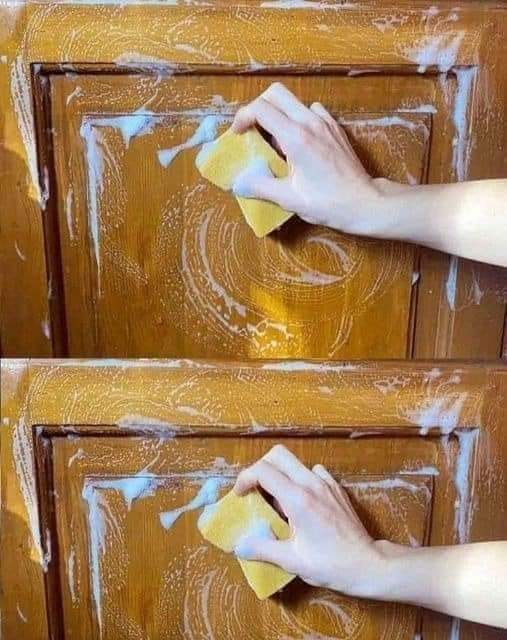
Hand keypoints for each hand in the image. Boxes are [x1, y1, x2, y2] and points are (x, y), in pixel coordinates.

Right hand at [231, 82, 385, 234]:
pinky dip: (298, 120)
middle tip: (252, 130)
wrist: (364, 203)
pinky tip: (299, 142)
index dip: (243, 117)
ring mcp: (326, 122)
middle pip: (276, 93)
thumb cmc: (328, 203)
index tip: (238, 134)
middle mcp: (310, 122)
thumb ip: (260, 187)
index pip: (261, 109)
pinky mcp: (335, 128)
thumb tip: (238, 183)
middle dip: (258, 107)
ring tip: (275, 141)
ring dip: (279, 114)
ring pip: (294, 101)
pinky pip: (311, 112)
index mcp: (296, 138)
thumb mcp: (289, 199)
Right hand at [233, 445, 391, 597]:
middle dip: (261, 468)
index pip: (263, 471)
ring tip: (278, 501)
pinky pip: (312, 472)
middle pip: (278, 454)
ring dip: (281, 474)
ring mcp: (326, 483)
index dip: (245, 478)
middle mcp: (311, 483)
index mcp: (298, 499)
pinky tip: (302, 502)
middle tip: (255, 490)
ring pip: (295, 462)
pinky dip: (300, 480)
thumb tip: (239, 545)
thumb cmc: (330, 564)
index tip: (240, 495)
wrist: (368, 564)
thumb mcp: (292, 561)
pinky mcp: (336, 487)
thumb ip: (262, 548)